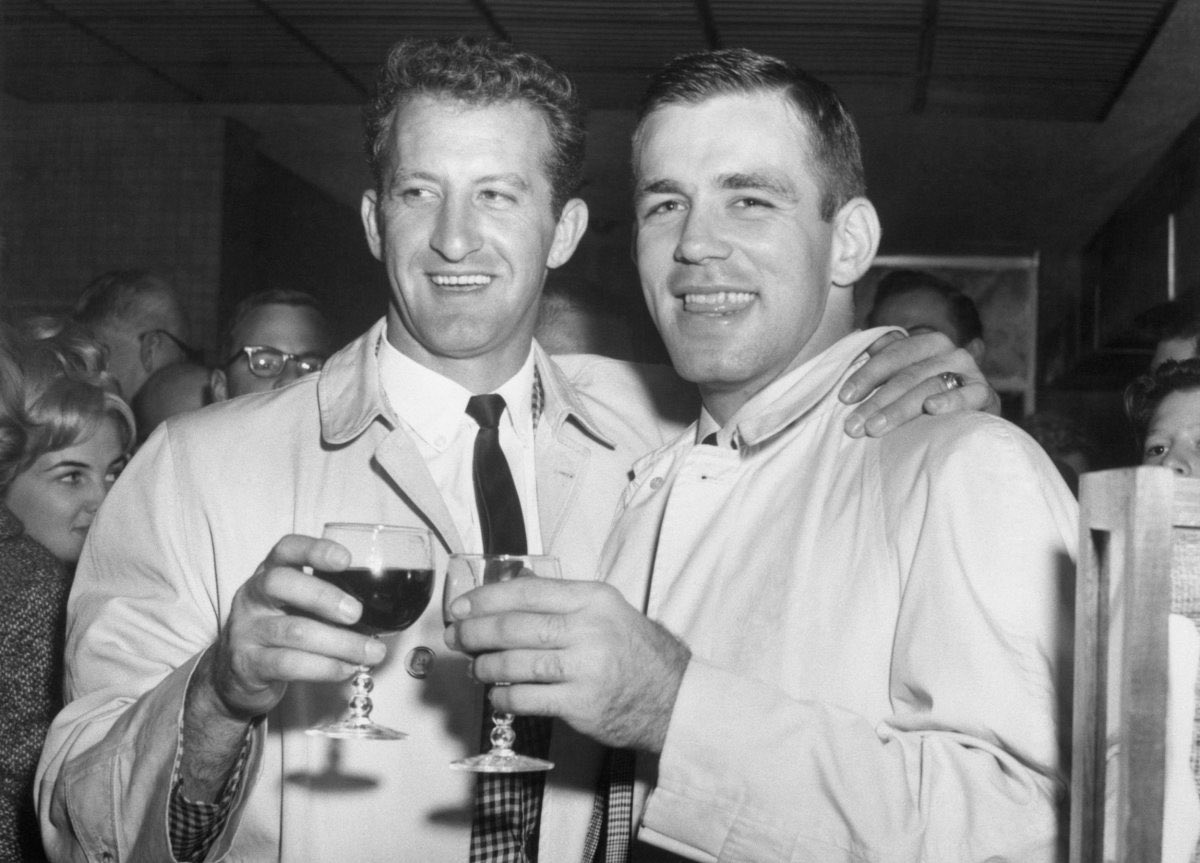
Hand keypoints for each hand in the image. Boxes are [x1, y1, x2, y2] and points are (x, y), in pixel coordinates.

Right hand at [202, 534, 386, 721]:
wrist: (234, 675)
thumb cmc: (279, 630)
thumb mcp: (295, 604)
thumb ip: (327, 599)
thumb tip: (383, 609)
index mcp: (269, 573)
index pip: (286, 549)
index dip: (315, 549)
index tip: (346, 559)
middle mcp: (253, 597)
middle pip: (281, 583)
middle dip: (324, 596)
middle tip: (356, 613)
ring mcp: (246, 631)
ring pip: (293, 631)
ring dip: (340, 643)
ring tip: (369, 652)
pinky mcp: (249, 664)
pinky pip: (289, 664)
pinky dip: (325, 668)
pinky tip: (346, 669)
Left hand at [444, 578, 690, 752]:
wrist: (672, 697)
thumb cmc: (636, 652)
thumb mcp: (608, 610)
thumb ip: (564, 599)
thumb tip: (515, 587)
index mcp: (593, 599)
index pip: (527, 592)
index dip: (486, 598)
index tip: (462, 606)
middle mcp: (589, 629)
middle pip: (515, 627)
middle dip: (476, 632)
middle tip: (457, 637)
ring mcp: (585, 668)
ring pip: (516, 663)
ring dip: (486, 666)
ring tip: (476, 667)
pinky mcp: (581, 704)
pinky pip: (527, 698)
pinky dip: (504, 696)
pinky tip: (498, 694)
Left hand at [839, 330, 999, 436]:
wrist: (974, 421)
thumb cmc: (928, 398)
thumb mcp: (906, 379)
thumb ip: (885, 363)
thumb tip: (856, 345)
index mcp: (927, 342)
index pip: (892, 355)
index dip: (866, 375)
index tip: (844, 398)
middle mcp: (950, 352)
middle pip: (907, 375)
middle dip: (876, 401)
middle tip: (853, 426)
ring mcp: (970, 372)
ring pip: (929, 387)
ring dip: (899, 409)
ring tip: (875, 428)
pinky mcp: (986, 394)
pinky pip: (968, 395)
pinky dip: (950, 401)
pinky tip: (931, 409)